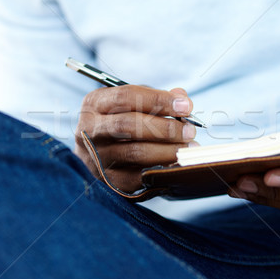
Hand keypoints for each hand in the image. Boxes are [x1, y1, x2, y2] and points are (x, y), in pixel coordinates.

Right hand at [75, 85, 197, 191]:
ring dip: (167, 150)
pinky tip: (176, 165)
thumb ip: (156, 98)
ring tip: (188, 148)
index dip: (158, 100)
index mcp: (94, 104)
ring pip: (135, 153)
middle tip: (189, 130)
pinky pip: (137, 177)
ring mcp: (95, 157)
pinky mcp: (106, 181)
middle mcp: (89, 130)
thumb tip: (182, 99)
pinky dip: (160, 170)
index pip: (126, 97)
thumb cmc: (120, 120)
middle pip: (129, 125)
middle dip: (165, 127)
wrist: (96, 151)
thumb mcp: (132, 102)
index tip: (185, 106)